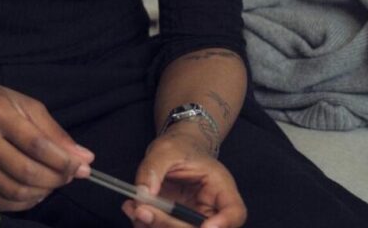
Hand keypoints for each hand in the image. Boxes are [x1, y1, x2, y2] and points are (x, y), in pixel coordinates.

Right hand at [0, 75, 94, 211]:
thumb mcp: (24, 104)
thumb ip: (54, 132)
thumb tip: (84, 158)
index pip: (36, 144)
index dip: (63, 161)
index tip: (81, 167)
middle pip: (26, 171)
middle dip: (56, 179)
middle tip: (69, 176)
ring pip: (13, 191)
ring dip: (42, 192)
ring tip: (52, 183)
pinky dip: (22, 203)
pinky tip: (33, 192)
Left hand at [121, 130, 245, 227]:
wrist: (174, 151)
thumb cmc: (178, 147)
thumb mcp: (166, 149)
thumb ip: (154, 169)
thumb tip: (143, 193)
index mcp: (221, 187)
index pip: (235, 212)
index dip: (223, 223)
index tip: (204, 226)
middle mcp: (212, 210)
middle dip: (169, 224)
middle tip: (142, 210)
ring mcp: (194, 220)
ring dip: (154, 226)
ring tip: (133, 207)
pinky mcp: (176, 223)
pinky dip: (146, 225)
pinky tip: (132, 209)